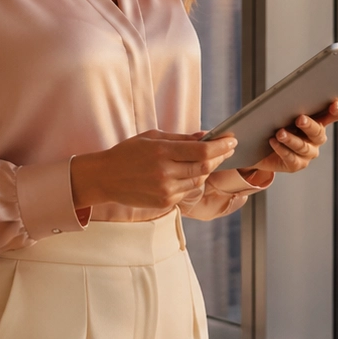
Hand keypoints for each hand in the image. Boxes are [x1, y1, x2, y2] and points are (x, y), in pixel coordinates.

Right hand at [71, 131, 237, 212]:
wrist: (105, 178)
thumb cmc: (128, 153)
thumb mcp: (152, 138)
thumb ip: (180, 138)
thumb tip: (206, 136)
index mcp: (162, 151)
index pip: (201, 150)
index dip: (221, 145)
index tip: (232, 140)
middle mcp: (165, 172)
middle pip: (204, 166)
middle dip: (219, 157)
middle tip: (227, 149)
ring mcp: (165, 190)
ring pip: (199, 181)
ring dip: (206, 170)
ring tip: (207, 159)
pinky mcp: (165, 202)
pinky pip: (187, 191)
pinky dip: (192, 182)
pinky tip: (187, 174)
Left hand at [241, 99, 337, 177]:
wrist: (260, 148)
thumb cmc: (273, 125)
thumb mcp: (282, 113)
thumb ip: (288, 106)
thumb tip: (285, 98)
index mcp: (317, 121)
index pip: (333, 115)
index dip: (337, 110)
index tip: (334, 104)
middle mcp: (315, 139)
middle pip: (318, 132)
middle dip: (309, 125)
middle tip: (300, 118)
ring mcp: (307, 153)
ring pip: (302, 147)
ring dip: (290, 139)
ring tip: (279, 133)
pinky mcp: (296, 164)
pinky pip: (291, 158)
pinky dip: (281, 149)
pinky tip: (273, 142)